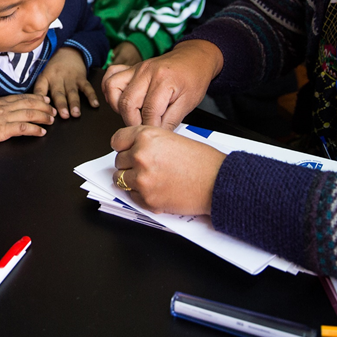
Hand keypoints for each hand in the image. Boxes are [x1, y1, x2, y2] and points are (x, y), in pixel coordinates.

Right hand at [0, 93, 56, 143]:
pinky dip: (35, 130)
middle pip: (29, 104)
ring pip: (30, 114)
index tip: (44, 99)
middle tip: (53, 110)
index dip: (35, 98)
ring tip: (52, 120)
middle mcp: (5, 107)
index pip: (21, 97)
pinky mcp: (3, 129)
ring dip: (43, 117)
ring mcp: (5, 118)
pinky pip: (23, 128)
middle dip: (44, 107)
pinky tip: (42, 132)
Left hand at [33, 46, 98, 118]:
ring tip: (76, 114)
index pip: (40, 88)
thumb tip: (35, 107)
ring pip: (72, 92)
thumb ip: (40, 90)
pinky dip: (91, 96)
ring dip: (74, 103)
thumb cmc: (54, 69)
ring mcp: (70, 78)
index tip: (40, 108)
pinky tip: (94, 104)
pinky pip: (87, 87)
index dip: (39, 97)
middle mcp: (57, 78)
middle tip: (64, 116)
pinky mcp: (81, 78)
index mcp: (46, 78)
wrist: (69, 52)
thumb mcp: (44, 75)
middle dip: (61, 105)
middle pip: (58, 93)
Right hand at [102, 39, 222, 129]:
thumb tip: (156, 133)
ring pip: (113, 87)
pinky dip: (109, 90)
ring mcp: (136, 68)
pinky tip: (119, 100)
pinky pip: (110, 76)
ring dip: (118, 106)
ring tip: (132, 114)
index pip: (149, 111)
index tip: (155, 134)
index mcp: (164, 80)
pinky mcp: (131, 68)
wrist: (194, 59)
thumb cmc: (193, 78)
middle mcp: (147, 71)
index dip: (151, 127)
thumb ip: (171, 120)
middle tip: (143, 128)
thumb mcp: (188, 103)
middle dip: (133, 122)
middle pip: (128, 102)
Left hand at [111, 125, 225, 215]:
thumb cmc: (203, 162)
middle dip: (129, 164)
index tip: (125, 149)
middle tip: (145, 166)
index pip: (117, 139)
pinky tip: (156, 189)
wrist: (218, 183)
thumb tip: (135, 148)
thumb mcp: (173, 138)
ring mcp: (142, 179)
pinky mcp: (147, 199)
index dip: (122, 145)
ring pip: (120, 179)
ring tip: (148, 179)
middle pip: (118, 161)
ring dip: (131, 179)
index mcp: (147, 137)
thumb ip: (151, 141)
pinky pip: (131, 196)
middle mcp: (140, 156)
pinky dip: (140, 194)